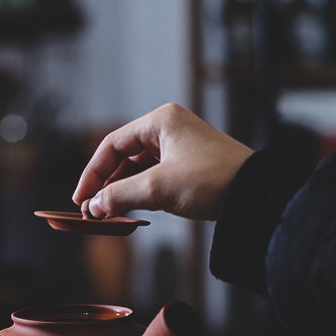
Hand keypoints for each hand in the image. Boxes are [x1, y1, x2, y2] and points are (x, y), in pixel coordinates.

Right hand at [72, 103, 252, 220]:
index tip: (81, 199)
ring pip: (137, 168)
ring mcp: (180, 146)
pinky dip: (139, 193)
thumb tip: (94, 206)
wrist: (255, 194)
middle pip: (123, 156)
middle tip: (92, 211)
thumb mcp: (157, 188)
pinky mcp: (188, 165)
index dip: (92, 173)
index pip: (112, 144)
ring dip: (121, 191)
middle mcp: (169, 128)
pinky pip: (153, 176)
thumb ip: (119, 195)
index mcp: (160, 121)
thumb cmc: (210, 181)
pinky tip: (130, 209)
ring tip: (108, 214)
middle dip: (105, 184)